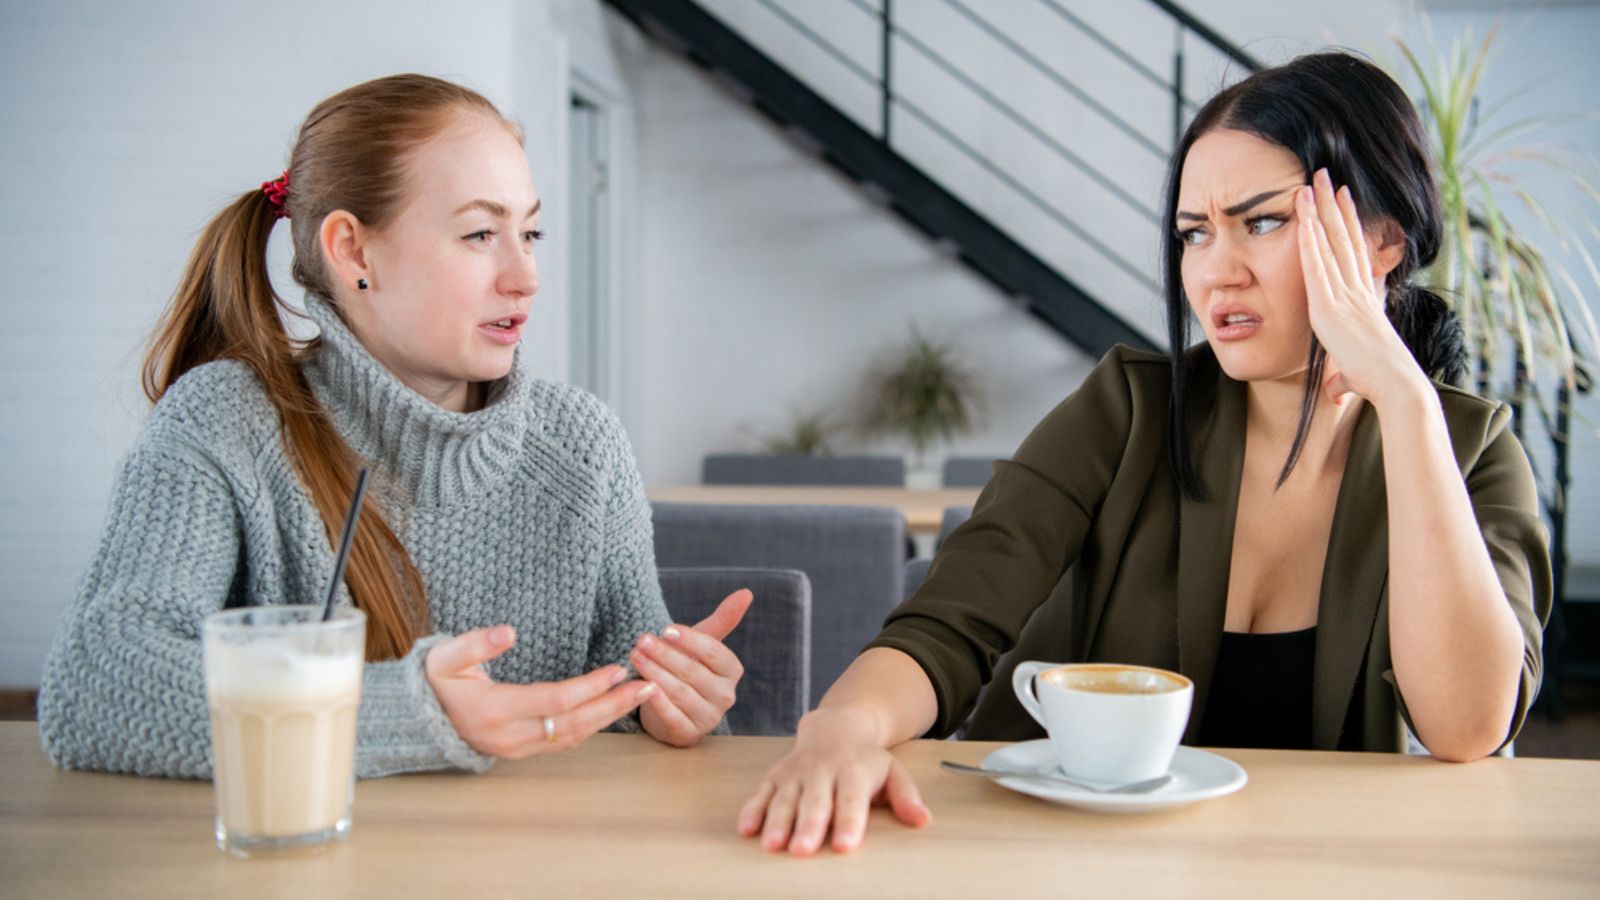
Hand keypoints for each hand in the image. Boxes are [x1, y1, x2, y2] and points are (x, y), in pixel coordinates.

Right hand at [425, 625, 655, 757]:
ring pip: (573, 737)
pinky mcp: (522, 751)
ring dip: (609, 717)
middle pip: (573, 724)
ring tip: (640, 697)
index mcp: (493, 710)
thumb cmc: (434, 681)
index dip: (589, 686)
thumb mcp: (445, 657)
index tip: (617, 669)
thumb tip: (508, 632)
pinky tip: (612, 709)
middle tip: (648, 687)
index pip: (554, 700)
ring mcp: (516, 748)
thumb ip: (476, 644)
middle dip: (613, 706)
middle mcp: (509, 736)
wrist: (418, 720)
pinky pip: (564, 741)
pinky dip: (592, 726)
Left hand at [633, 589, 752, 746]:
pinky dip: (657, 702)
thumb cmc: (688, 668)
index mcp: (731, 671)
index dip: (690, 640)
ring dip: (656, 673)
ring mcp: (708, 718)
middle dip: (666, 655)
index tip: (666, 628)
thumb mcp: (703, 644)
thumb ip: (723, 620)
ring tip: (635, 657)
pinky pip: (673, 717)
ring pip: (681, 693)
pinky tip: (642, 687)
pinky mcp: (688, 734)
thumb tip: (746, 592)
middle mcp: (725, 696)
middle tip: (642, 640)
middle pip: (694, 672)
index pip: (714, 652)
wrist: (671, 706)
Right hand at [736, 707, 930, 855]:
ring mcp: (796, 772)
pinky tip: (746, 830)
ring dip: (776, 822)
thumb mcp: (893, 771)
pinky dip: (752, 810)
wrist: (835, 728)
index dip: (848, 823)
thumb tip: (921, 819)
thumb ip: (906, 796)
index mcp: (854, 771)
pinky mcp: (776, 775)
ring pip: (785, 798)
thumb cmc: (866, 761)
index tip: (845, 847)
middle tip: (803, 850)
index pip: (852, 800)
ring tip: (773, 846)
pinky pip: (761, 792)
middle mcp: (822, 770)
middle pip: (815, 802)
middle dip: (808, 826)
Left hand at [1296, 168, 1424, 405]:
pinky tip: (1303, 218)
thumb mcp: (1354, 375)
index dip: (1348, 222)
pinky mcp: (1330, 307)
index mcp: (1364, 299)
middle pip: (1343, 237)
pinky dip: (1310, 241)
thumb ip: (1343, 379)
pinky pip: (1317, 267)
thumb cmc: (1380, 383)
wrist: (1397, 385)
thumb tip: (1337, 394)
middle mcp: (1357, 290)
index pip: (1354, 252)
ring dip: (1318, 212)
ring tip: (1310, 182)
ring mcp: (1345, 295)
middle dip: (1332, 204)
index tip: (1342, 197)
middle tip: (1325, 174)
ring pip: (1330, 244)